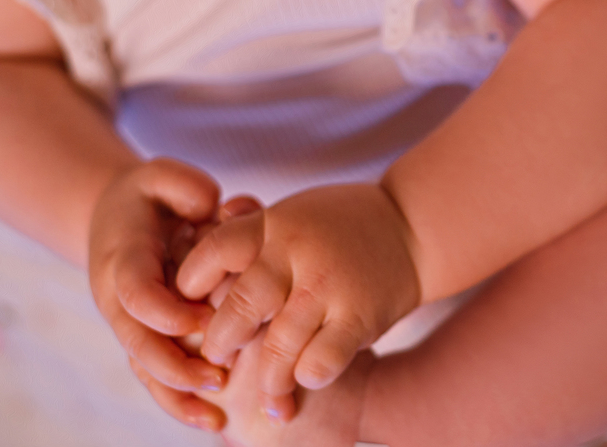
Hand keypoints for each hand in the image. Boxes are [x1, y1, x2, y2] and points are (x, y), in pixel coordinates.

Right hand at [88, 158, 229, 430]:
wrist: (118, 218)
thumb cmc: (150, 195)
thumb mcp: (159, 173)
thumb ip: (182, 183)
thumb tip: (210, 207)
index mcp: (123, 259)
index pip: (135, 294)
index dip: (166, 311)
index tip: (205, 319)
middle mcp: (120, 299)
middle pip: (139, 344)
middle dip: (176, 365)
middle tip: (219, 376)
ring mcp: (131, 324)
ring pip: (146, 369)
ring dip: (179, 395)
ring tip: (217, 416)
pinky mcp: (146, 337)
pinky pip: (157, 375)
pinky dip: (180, 400)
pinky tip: (213, 420)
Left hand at [176, 183, 419, 424]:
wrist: (415, 228)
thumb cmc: (343, 226)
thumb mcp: (295, 213)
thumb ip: (251, 229)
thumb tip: (197, 233)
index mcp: (276, 224)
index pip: (215, 251)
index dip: (192, 283)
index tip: (192, 309)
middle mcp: (298, 252)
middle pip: (241, 305)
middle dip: (221, 342)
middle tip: (218, 360)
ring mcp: (328, 285)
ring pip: (279, 344)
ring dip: (266, 378)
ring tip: (264, 394)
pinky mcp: (359, 314)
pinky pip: (322, 359)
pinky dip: (308, 377)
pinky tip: (306, 380)